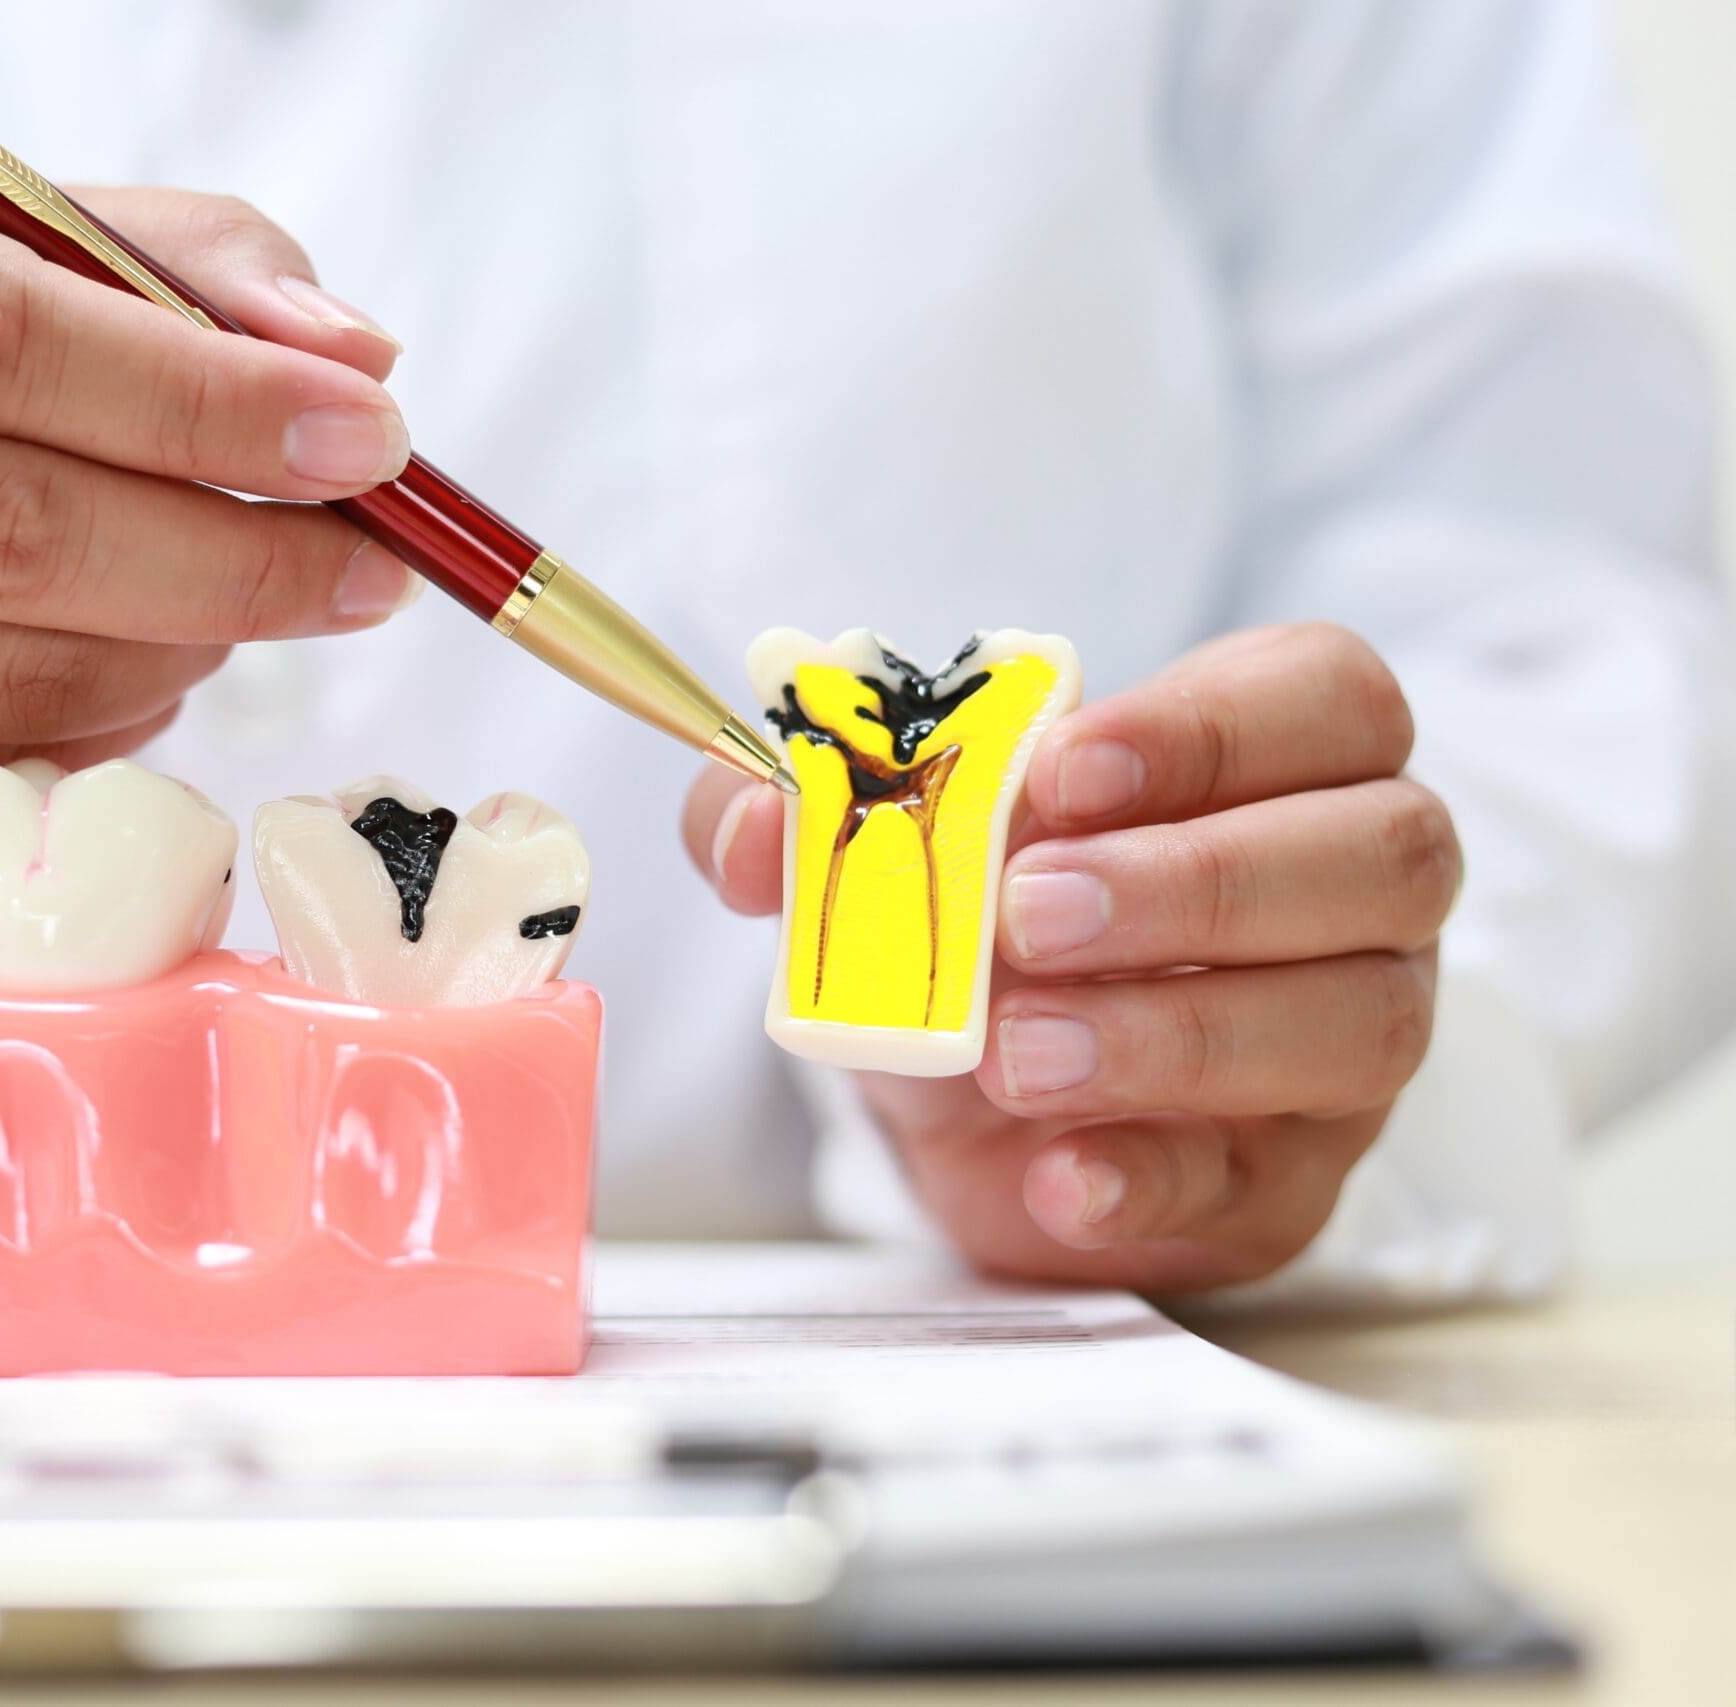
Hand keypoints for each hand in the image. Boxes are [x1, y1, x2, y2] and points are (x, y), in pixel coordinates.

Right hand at [0, 140, 418, 799]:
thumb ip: (191, 265)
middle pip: (1, 530)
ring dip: (174, 652)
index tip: (370, 441)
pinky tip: (140, 661)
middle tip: (368, 571)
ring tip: (242, 605)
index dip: (207, 403)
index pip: (2, 336)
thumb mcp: (12, 224)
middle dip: (229, 561)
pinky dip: (102, 723)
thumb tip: (353, 360)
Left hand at [684, 624, 1459, 1290]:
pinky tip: (1058, 1174)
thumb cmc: (968, 931)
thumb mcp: (883, 845)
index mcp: (1277, 759)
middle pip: (1387, 852)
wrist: (962, 1107)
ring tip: (1018, 1051)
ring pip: (1359, 1020)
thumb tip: (764, 820)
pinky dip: (1152, 1177)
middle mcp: (1350, 892)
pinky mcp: (1287, 1180)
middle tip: (1027, 914)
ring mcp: (1342, 1043)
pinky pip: (1264, 1181)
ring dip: (1178, 1033)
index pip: (1325, 698)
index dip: (1212, 728)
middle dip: (1200, 880)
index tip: (1058, 772)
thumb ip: (816, 808)